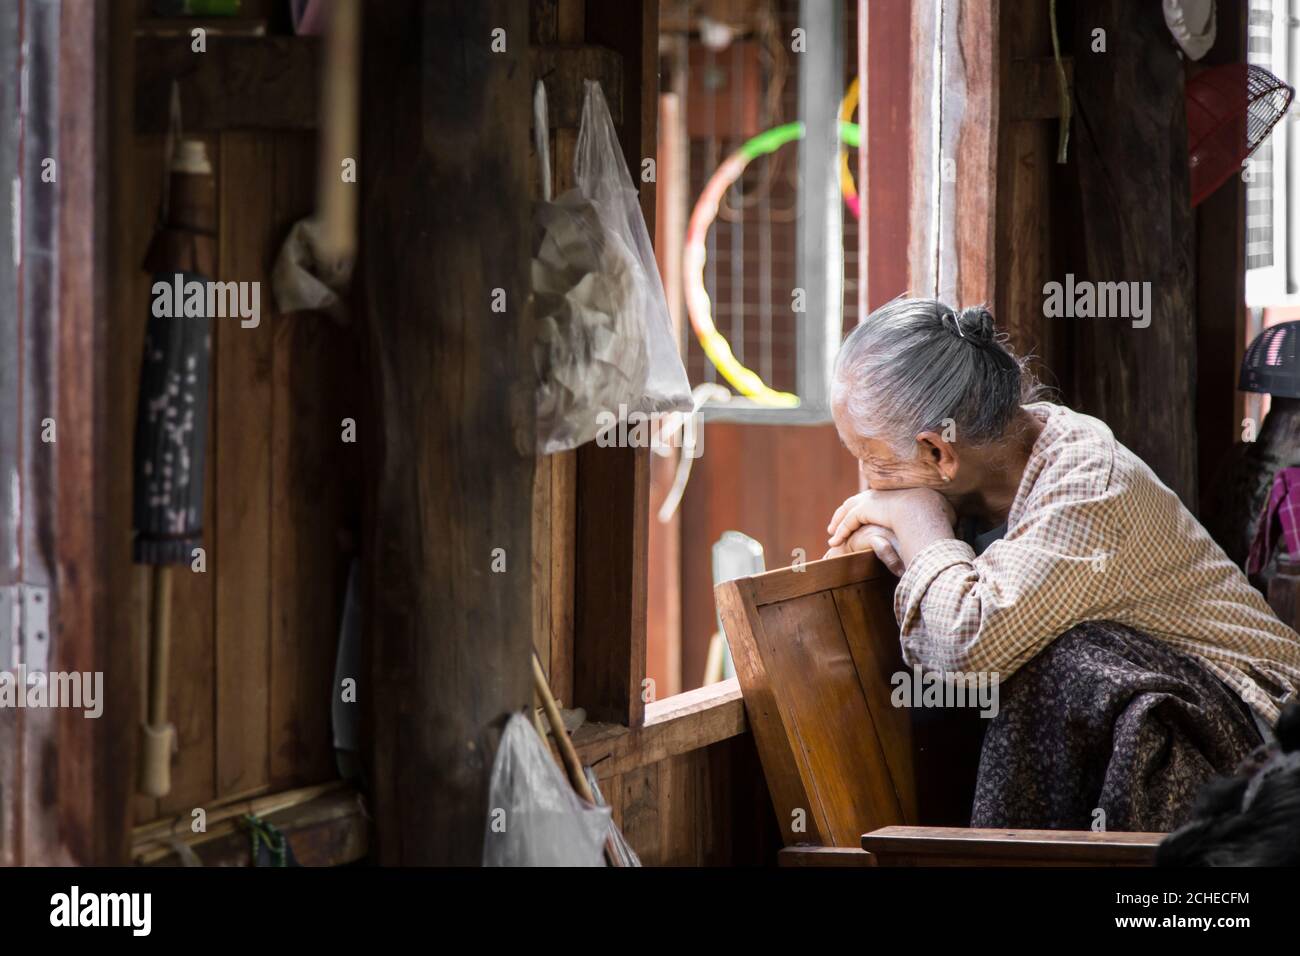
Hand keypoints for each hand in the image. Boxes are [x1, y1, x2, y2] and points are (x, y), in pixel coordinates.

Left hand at [826, 487, 955, 566]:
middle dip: (847, 512)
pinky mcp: (865, 507)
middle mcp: (884, 493)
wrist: (927, 512)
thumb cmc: (937, 518)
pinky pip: (849, 520)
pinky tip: (835, 541)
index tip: (863, 519)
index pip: (879, 500)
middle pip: (860, 501)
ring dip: (839, 521)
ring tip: (832, 535)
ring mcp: (874, 498)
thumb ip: (930, 520)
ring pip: (850, 509)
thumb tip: (940, 526)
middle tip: (837, 525)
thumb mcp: (936, 516)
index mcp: (899, 494)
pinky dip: (841, 530)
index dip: (868, 509)